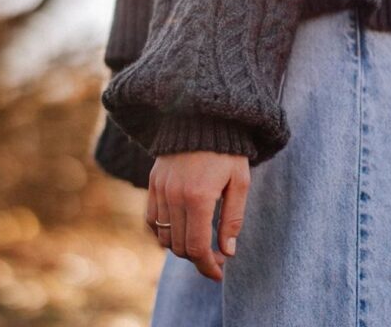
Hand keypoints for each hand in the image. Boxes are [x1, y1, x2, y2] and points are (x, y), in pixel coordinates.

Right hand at [146, 151, 250, 281]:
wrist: (202, 117)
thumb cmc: (227, 150)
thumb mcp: (240, 181)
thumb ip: (233, 219)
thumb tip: (227, 252)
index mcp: (199, 197)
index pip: (197, 248)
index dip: (208, 267)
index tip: (219, 273)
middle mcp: (175, 196)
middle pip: (180, 247)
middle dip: (198, 259)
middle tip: (216, 255)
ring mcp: (160, 189)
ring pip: (163, 237)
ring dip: (181, 247)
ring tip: (199, 241)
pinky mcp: (153, 183)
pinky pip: (151, 219)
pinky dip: (162, 232)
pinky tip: (179, 230)